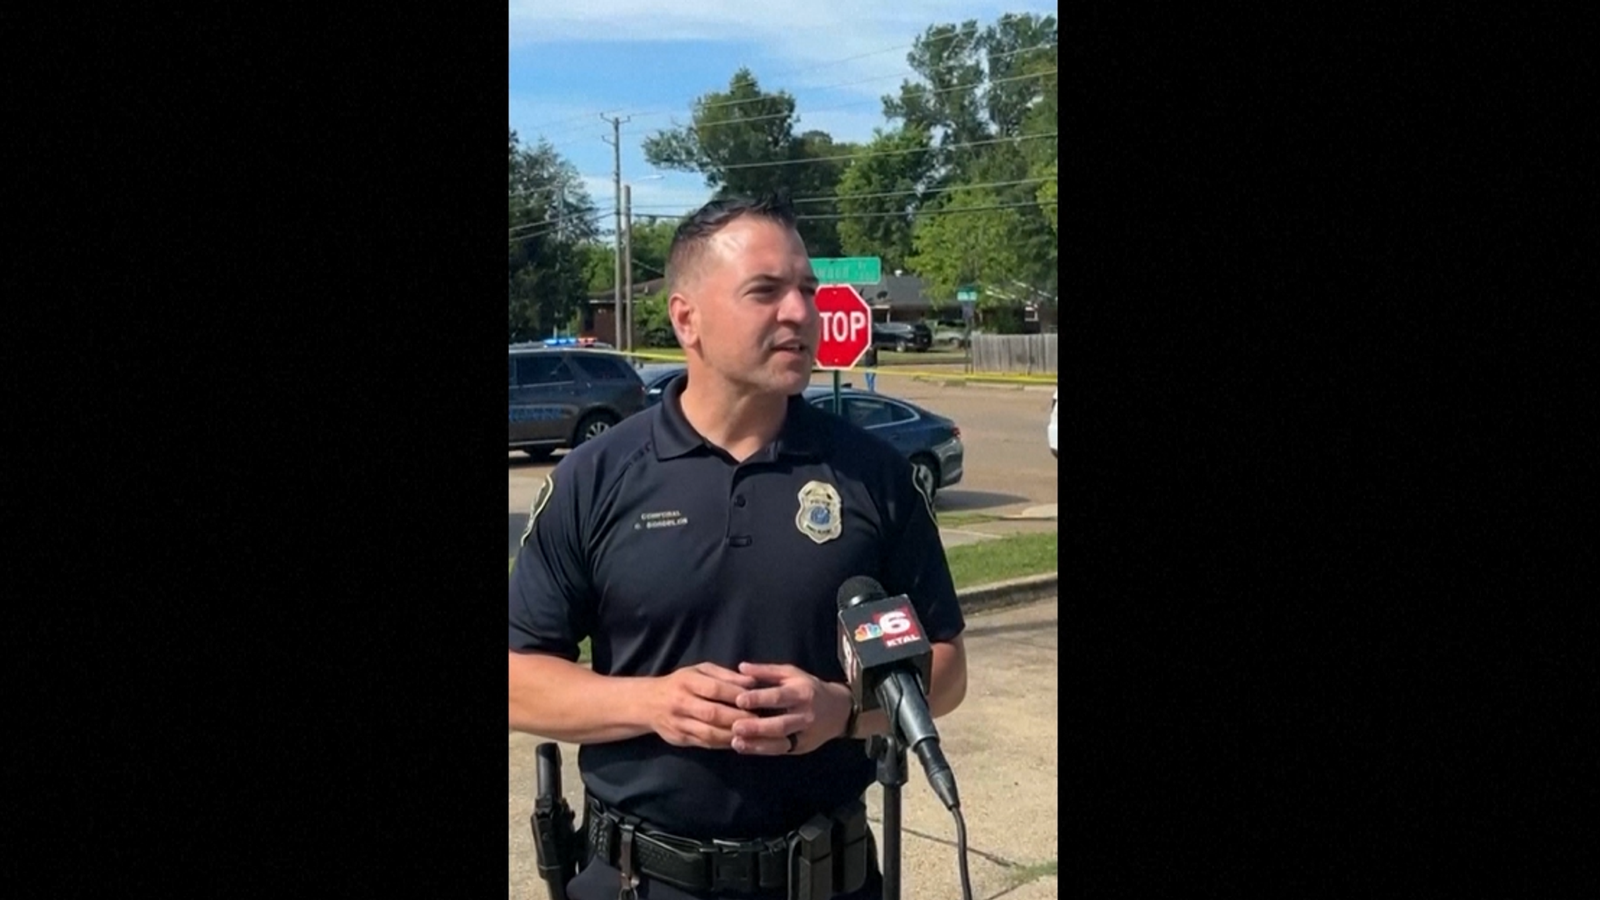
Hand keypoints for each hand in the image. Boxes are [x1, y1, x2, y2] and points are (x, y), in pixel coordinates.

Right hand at [648, 663, 761, 749]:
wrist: (648, 704)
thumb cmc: (681, 683)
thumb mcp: (700, 671)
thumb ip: (725, 675)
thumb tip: (752, 682)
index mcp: (686, 682)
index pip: (714, 689)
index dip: (736, 695)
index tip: (757, 699)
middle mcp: (681, 703)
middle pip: (713, 713)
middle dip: (738, 718)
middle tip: (761, 720)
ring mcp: (679, 724)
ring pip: (709, 733)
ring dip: (733, 735)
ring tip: (753, 734)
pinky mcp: (681, 740)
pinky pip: (706, 744)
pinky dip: (724, 744)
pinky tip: (739, 742)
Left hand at [729, 663, 851, 755]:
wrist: (839, 710)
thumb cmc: (809, 688)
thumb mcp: (792, 674)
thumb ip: (767, 671)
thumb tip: (741, 667)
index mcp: (802, 693)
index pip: (779, 697)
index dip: (759, 698)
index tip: (739, 699)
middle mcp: (805, 715)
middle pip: (780, 724)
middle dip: (757, 727)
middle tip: (735, 727)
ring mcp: (805, 734)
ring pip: (781, 742)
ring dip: (758, 744)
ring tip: (736, 743)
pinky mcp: (802, 747)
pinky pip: (782, 750)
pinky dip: (763, 750)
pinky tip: (746, 748)